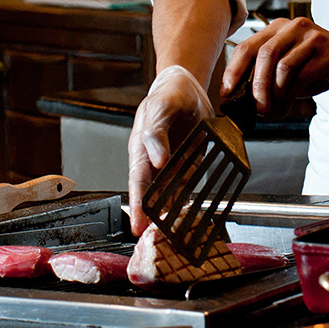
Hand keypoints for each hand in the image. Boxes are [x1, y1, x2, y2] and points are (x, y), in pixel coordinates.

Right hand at [127, 65, 215, 235]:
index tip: (138, 225)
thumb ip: (156, 134)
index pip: (137, 182)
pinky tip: (191, 217)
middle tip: (156, 239)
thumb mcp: (160, 108)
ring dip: (171, 214)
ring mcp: (172, 165)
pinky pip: (189, 186)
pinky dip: (189, 201)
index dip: (138, 205)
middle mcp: (154, 162)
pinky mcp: (189, 165)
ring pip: (170, 195)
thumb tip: (156, 160)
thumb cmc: (167, 96)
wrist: (187, 88)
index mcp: (141, 149)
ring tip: (174, 235)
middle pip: (152, 195)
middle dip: (153, 217)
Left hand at [222, 17, 328, 118]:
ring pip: (281, 67)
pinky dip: (289, 97)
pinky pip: (300, 76)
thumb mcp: (289, 69)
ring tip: (272, 111)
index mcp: (278, 28)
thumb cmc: (320, 66)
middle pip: (263, 55)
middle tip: (255, 108)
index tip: (227, 92)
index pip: (247, 46)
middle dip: (255, 86)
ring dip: (273, 95)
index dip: (233, 70)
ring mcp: (311, 37)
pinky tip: (286, 108)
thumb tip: (242, 98)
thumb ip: (267, 77)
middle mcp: (293, 27)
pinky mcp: (326, 52)